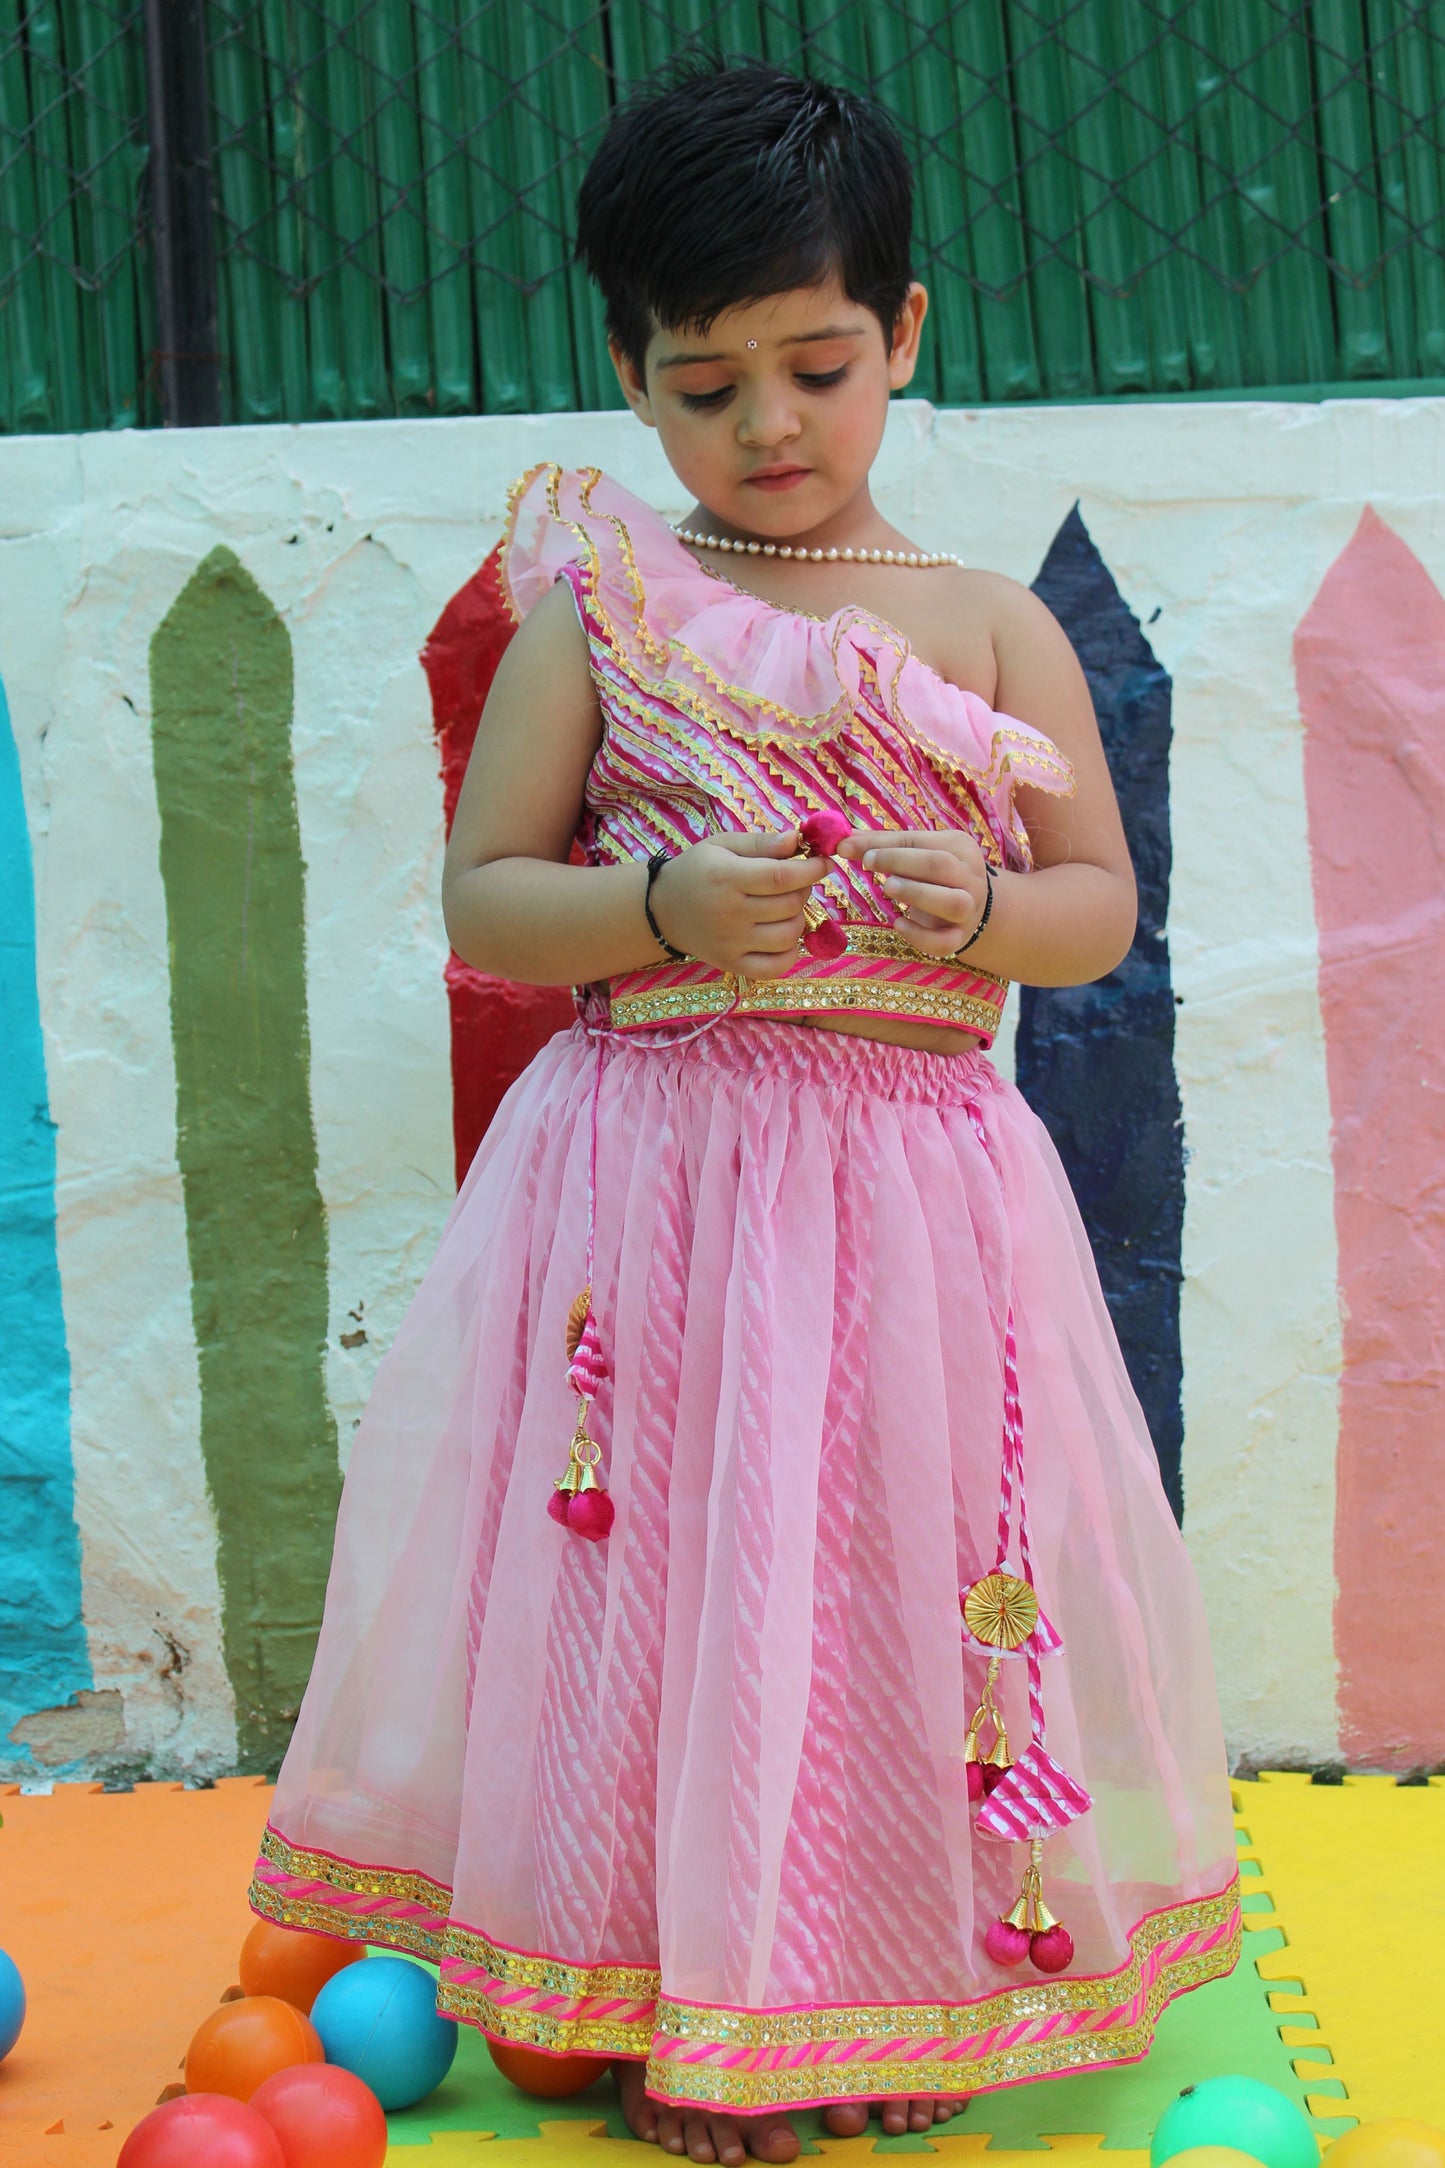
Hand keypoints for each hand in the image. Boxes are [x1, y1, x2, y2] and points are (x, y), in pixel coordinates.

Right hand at [649, 831, 830, 978]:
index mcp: (727, 877)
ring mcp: (731, 943)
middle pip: (789, 905)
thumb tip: (797, 840)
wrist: (662, 910)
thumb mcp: (723, 845)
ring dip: (797, 918)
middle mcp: (729, 913)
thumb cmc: (697, 871)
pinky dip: (789, 953)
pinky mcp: (732, 964)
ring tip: (784, 907)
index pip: (781, 876)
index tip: (825, 862)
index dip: (811, 870)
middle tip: (795, 881)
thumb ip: (761, 843)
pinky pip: (776, 967)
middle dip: (804, 890)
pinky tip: (782, 936)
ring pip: (789, 935)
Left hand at [835, 827, 990, 955]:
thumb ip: (884, 845)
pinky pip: (944, 942)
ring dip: (916, 894)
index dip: (882, 844)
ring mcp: (969, 909)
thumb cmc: (936, 875)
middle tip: (867, 864)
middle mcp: (970, 876)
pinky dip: (919, 936)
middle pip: (939, 865)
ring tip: (887, 889)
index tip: (847, 847)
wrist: (973, 908)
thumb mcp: (918, 853)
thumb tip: (843, 839)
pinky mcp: (959, 937)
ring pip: (952, 902)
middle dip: (898, 862)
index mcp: (958, 846)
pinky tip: (898, 925)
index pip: (918, 840)